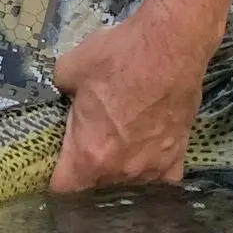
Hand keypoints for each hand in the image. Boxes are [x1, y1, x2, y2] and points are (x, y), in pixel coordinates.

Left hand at [50, 0, 220, 192]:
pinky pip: (160, 175)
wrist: (172, 45)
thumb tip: (64, 95)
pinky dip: (151, 166)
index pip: (63, 187)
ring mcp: (152, 166)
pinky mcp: (177, 156)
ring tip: (118, 142)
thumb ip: (59, 90)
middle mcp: (121, 170)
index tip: (54, 162)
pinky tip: (146, 149)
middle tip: (86, 141)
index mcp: (90, 154)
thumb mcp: (70, 68)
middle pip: (95, 185)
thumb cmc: (118, 56)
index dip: (54, 177)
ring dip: (118, 167)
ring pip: (127, 181)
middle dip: (86, 169)